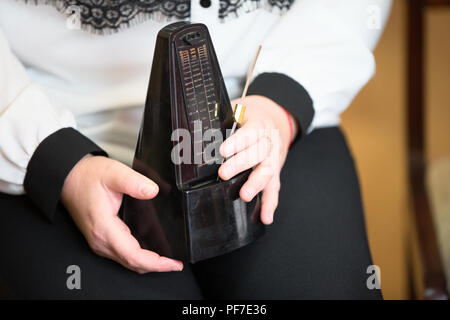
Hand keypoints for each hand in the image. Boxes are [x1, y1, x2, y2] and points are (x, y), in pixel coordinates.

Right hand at [61, 155, 182, 273]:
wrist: (68, 176)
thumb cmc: (87, 176)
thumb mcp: (113, 173)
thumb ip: (135, 182)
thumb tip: (152, 191)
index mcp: (104, 228)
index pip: (134, 256)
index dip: (156, 263)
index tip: (172, 263)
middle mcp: (100, 240)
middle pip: (132, 263)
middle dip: (156, 267)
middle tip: (175, 264)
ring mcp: (99, 241)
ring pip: (127, 262)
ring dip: (148, 263)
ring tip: (168, 260)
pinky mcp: (101, 238)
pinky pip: (122, 255)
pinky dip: (139, 258)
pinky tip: (151, 253)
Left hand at [218, 95, 296, 224]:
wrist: (271, 121)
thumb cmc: (246, 120)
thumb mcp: (233, 114)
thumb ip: (219, 124)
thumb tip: (189, 135)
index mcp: (258, 124)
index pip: (250, 132)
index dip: (237, 141)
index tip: (222, 151)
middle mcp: (269, 141)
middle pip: (259, 152)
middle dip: (241, 164)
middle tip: (224, 174)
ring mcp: (273, 158)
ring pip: (269, 170)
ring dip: (256, 184)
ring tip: (244, 195)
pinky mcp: (275, 172)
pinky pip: (274, 188)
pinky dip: (269, 204)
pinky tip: (264, 217)